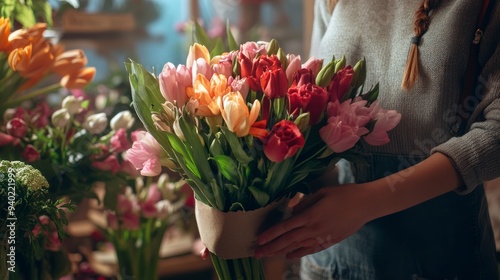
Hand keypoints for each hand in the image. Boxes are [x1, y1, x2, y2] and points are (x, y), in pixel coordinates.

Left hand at [255, 183, 373, 258]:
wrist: (365, 204)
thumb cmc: (343, 194)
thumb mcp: (321, 192)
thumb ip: (304, 203)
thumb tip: (293, 212)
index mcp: (310, 215)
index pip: (285, 227)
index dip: (271, 234)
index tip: (259, 239)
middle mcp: (314, 229)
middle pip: (288, 240)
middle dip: (271, 247)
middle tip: (257, 253)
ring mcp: (322, 237)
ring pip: (297, 247)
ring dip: (281, 252)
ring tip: (268, 256)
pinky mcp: (329, 241)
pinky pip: (310, 249)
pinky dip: (298, 253)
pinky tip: (289, 256)